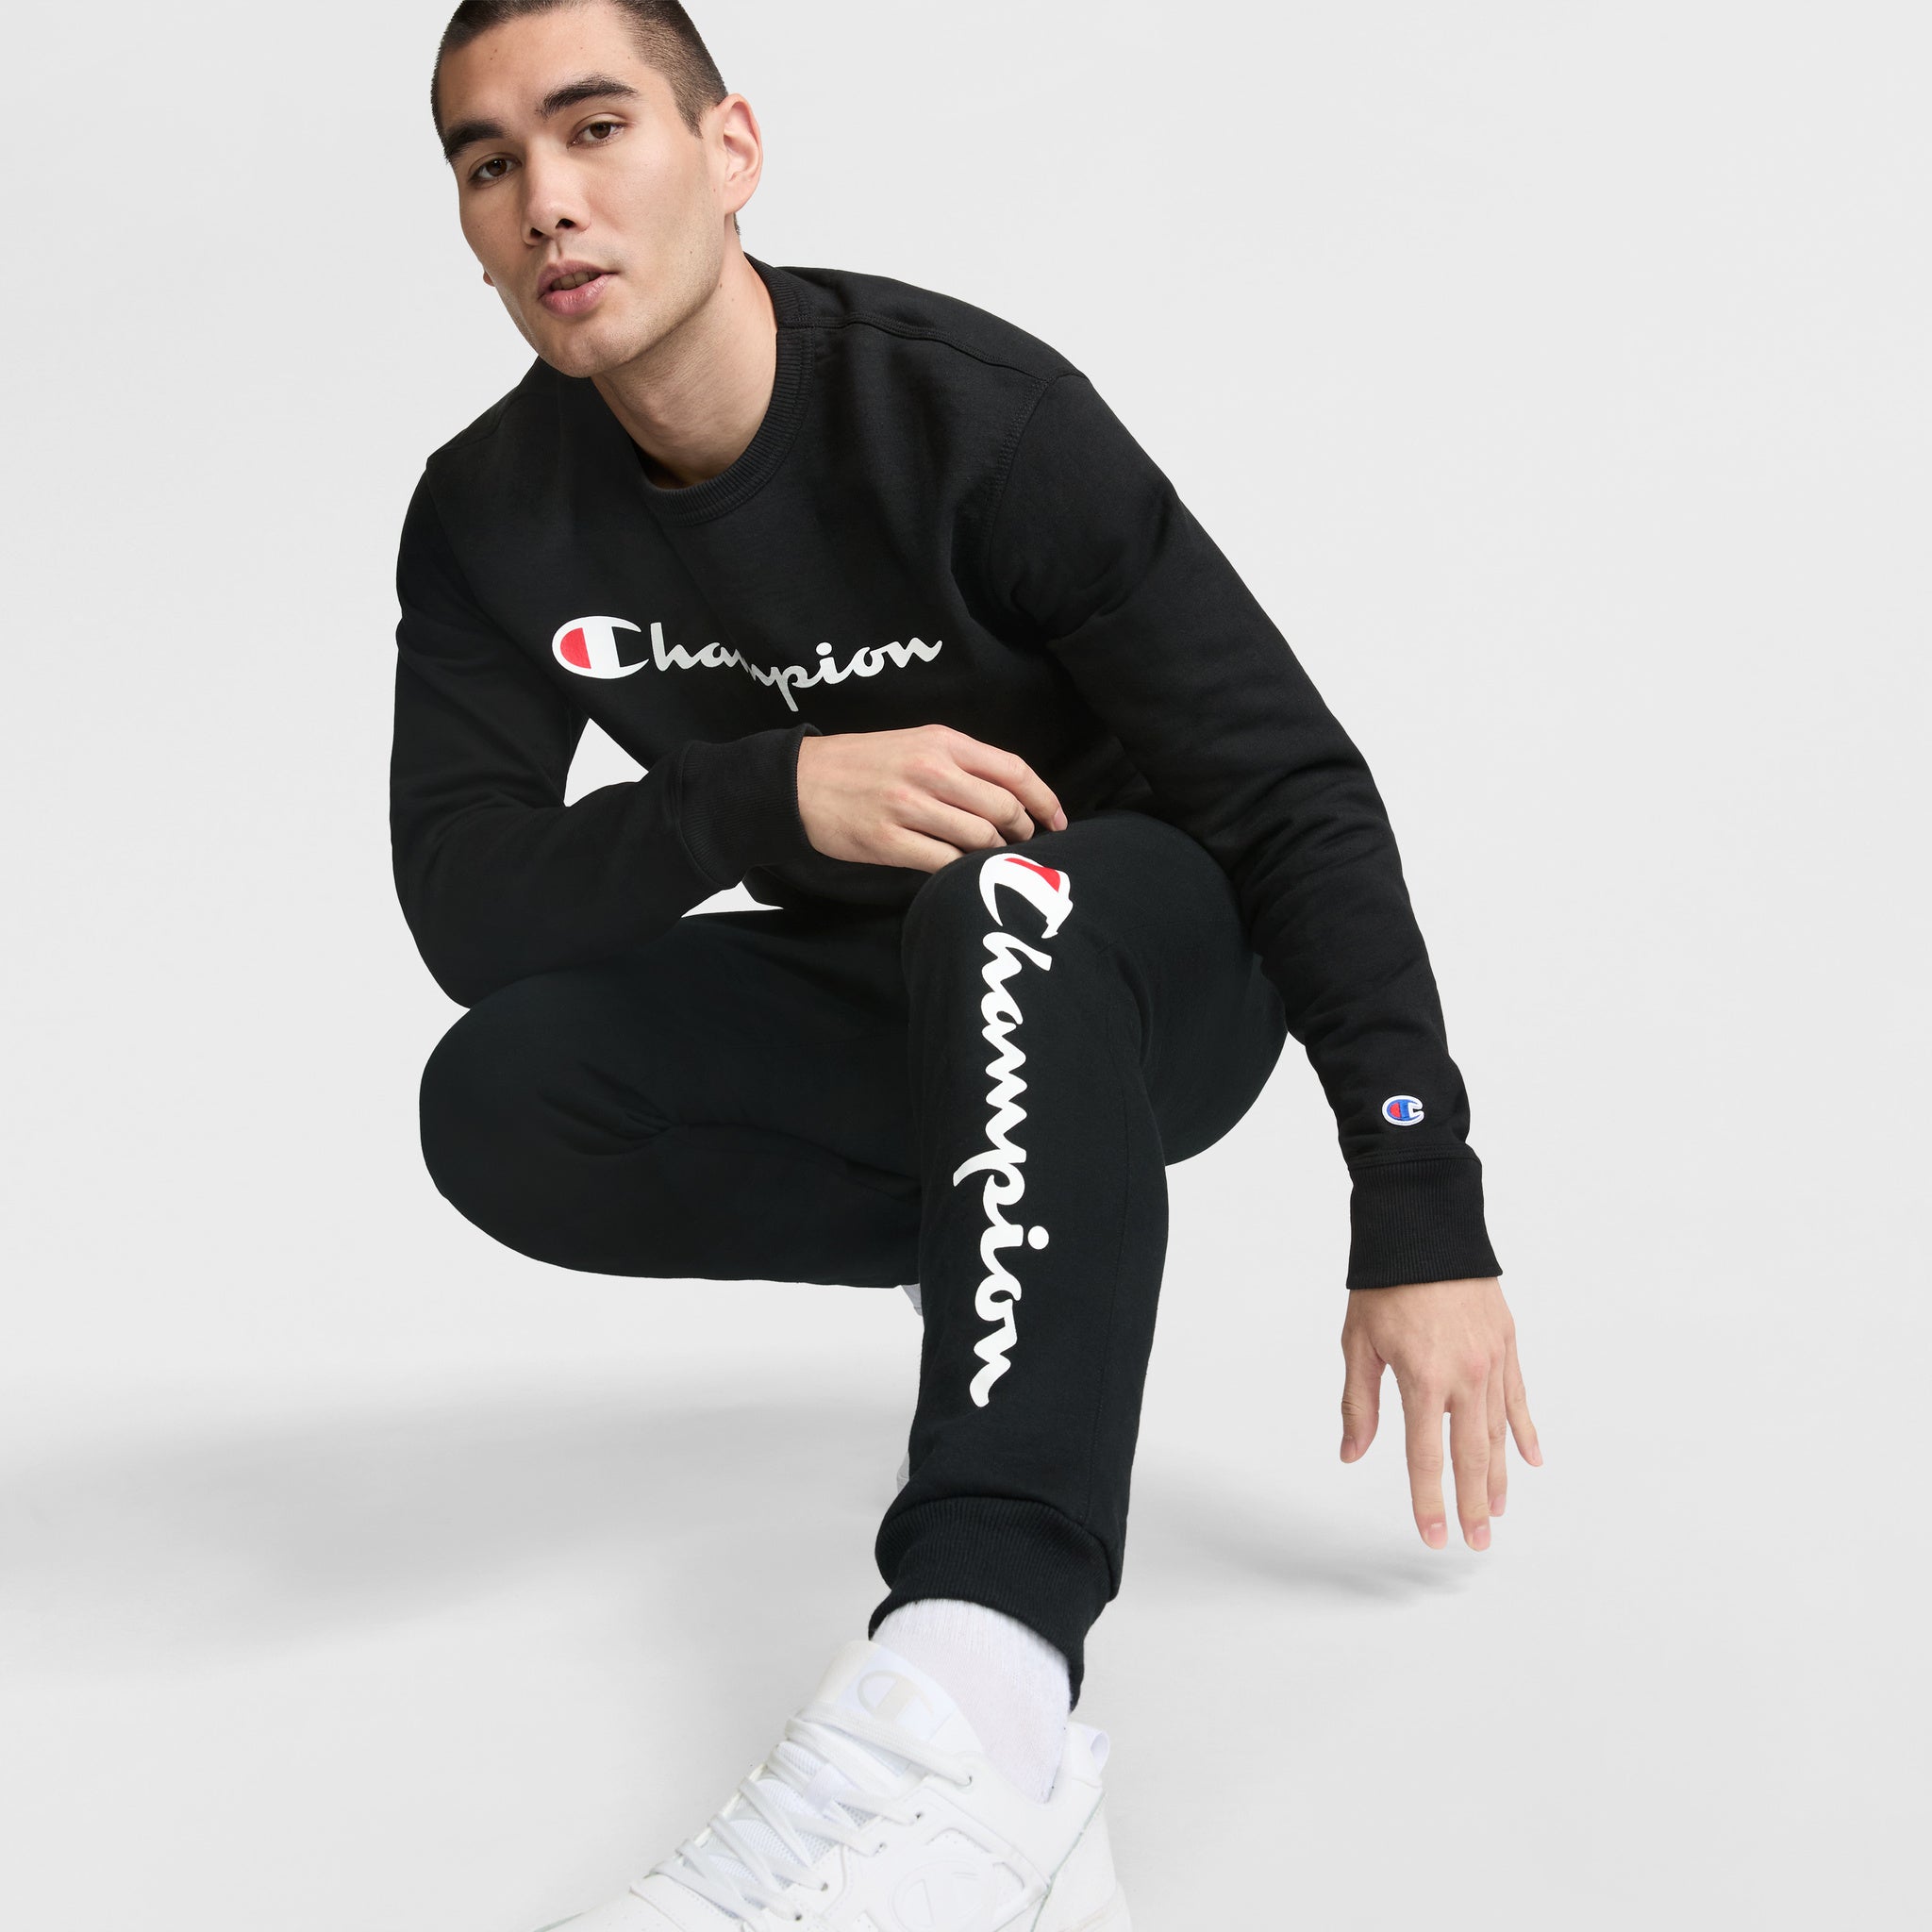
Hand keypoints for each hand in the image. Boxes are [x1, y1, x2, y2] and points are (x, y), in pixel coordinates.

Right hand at [797, 724, 1067, 871]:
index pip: (1013, 770)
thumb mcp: (914, 743)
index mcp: (941, 742)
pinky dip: (961, 871)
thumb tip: (1010, 796)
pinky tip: (959, 871)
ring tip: (988, 857)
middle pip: (1004, 808)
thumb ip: (960, 763)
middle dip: (1022, 832)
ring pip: (979, 838)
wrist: (797, 782)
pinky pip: (945, 863)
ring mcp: (908, 807)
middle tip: (1021, 844)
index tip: (1057, 821)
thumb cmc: (860, 764)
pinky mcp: (889, 842)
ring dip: (992, 854)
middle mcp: (930, 770)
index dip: (1045, 799)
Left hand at [1339, 1275, 1540, 1550]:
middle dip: (1473, 1503)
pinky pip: (1518, 1397)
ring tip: (1497, 1511)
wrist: (1425, 1224)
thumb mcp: (1358, 1341)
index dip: (1429, 1501)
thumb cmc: (1385, 1281)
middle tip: (1477, 1541)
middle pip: (1471, 1454)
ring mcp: (1492, 1359)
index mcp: (1423, 1377)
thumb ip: (1359, 1403)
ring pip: (1499, 1432)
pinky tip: (1531, 1460)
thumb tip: (1353, 1453)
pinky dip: (1525, 1431)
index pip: (1426, 1456)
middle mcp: (1465, 1374)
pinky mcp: (1507, 1342)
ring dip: (1499, 1475)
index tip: (1434, 1536)